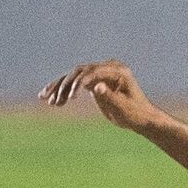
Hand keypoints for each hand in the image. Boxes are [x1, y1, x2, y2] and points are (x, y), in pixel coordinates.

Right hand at [40, 60, 161, 131]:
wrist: (142, 118)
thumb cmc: (135, 114)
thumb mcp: (123, 108)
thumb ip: (109, 96)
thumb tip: (95, 86)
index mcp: (118, 70)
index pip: (94, 71)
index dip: (80, 82)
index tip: (70, 97)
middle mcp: (108, 68)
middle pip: (80, 71)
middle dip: (65, 85)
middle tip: (54, 100)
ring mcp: (100, 73)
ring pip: (74, 76)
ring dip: (59, 87)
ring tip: (45, 99)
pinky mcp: (94, 81)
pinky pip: (75, 83)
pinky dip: (63, 91)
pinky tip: (51, 101)